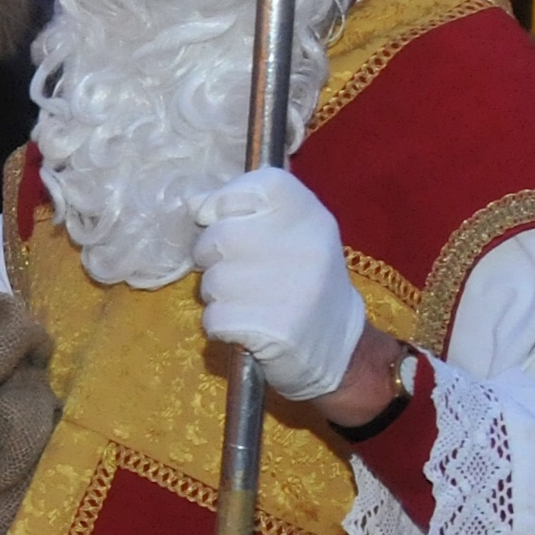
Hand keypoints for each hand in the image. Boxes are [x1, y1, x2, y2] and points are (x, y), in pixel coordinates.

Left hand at [192, 168, 370, 402]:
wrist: (339, 349)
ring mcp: (291, 289)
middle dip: (213, 257)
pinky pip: (214, 318)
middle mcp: (306, 247)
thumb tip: (195, 202)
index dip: (227, 201)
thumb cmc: (302, 283)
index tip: (229, 221)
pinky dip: (221, 326)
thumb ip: (243, 212)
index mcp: (312, 216)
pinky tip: (248, 327)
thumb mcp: (287, 237)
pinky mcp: (273, 329)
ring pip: (211, 280)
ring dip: (217, 295)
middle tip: (241, 273)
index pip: (257, 185)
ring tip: (249, 302)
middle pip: (218, 236)